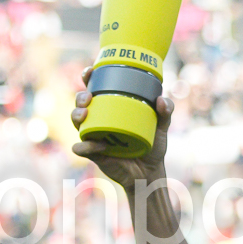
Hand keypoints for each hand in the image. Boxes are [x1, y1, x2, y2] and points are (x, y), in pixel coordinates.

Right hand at [71, 66, 173, 189]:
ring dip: (76, 115)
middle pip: (81, 103)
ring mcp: (94, 136)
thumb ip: (166, 111)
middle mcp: (100, 120)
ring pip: (77, 122)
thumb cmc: (153, 145)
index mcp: (111, 108)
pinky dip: (85, 145)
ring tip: (85, 114)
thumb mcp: (162, 126)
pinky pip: (81, 148)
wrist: (150, 171)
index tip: (90, 72)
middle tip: (88, 97)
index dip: (88, 78)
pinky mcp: (93, 154)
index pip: (95, 89)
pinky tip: (98, 145)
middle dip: (80, 97)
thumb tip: (161, 100)